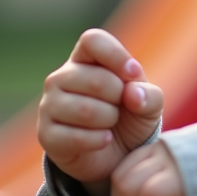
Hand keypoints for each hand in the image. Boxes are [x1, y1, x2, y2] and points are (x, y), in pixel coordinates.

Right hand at [37, 29, 163, 190]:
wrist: (116, 155)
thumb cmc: (131, 117)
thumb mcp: (150, 104)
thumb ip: (150, 94)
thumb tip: (133, 94)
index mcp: (85, 59)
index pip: (93, 40)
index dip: (115, 55)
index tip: (133, 74)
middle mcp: (60, 78)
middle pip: (96, 79)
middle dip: (119, 97)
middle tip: (120, 107)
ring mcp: (49, 105)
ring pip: (85, 110)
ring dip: (109, 120)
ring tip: (110, 123)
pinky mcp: (46, 134)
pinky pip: (75, 137)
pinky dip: (99, 141)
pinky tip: (104, 140)